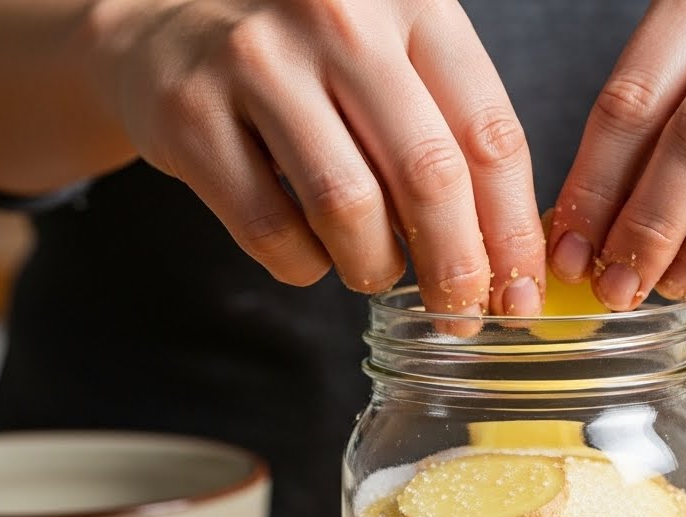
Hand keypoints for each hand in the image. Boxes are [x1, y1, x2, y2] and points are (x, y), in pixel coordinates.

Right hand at [84, 0, 545, 314]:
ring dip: (374, 266)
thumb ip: (450, 133)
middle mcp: (338, 17)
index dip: (512, 229)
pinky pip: (269, 229)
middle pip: (428, 175)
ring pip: (349, 207)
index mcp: (412, 1)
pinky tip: (310, 254)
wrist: (164, 27)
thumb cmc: (305, 58)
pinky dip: (302, 264)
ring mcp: (257, 61)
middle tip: (459, 315)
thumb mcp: (392, 61)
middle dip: (455, 266)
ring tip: (375, 271)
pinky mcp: (190, 113)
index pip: (488, 133)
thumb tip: (508, 258)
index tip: (521, 291)